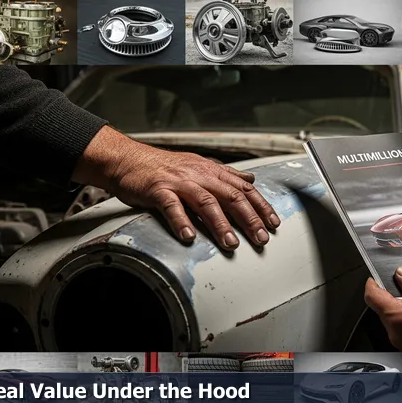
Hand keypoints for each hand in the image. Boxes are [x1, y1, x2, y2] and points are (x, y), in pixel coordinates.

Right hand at [72, 126, 279, 249]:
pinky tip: (188, 237)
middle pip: (231, 196)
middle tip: (260, 238)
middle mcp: (199, 175)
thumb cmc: (164, 167)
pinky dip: (180, 221)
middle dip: (249, 219)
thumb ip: (227, 175)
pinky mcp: (158, 190)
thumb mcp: (200, 166)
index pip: (244, 189)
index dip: (261, 206)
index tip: (273, 223)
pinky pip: (171, 206)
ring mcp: (179, 182)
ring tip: (231, 243)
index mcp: (212, 171)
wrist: (128, 159)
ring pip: (205, 202)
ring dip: (220, 224)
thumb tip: (251, 181)